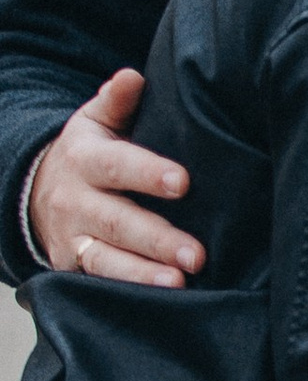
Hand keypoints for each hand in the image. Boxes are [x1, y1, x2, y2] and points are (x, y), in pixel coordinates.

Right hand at [26, 70, 199, 283]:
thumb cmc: (89, 154)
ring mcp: (73, 239)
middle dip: (157, 239)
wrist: (37, 191)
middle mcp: (75, 202)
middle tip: (197, 254)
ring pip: (107, 260)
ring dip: (143, 275)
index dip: (147, 173)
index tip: (182, 182)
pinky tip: (163, 304)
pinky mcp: (73, 269)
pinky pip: (101, 284)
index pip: (118, 166)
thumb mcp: (94, 122)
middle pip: (118, 222)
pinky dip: (129, 294)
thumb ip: (116, 102)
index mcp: (85, 159)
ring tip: (179, 284)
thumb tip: (132, 77)